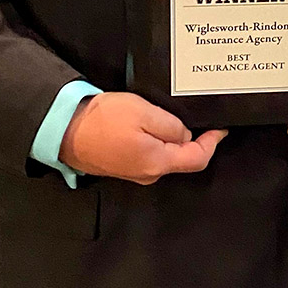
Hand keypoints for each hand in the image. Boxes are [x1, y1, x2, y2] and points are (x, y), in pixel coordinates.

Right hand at [59, 91, 226, 184]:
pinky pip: (151, 153)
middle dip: (196, 139)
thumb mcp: (145, 114)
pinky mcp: (123, 164)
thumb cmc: (106, 120)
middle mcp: (148, 174)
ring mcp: (134, 171)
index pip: (196, 159)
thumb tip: (185, 136)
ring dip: (177, 138)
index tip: (222, 128)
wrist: (66, 130)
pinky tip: (159, 124)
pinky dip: (160, 139)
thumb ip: (171, 127)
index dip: (213, 143)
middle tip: (204, 117)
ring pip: (166, 155)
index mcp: (157, 163)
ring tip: (182, 116)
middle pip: (182, 159)